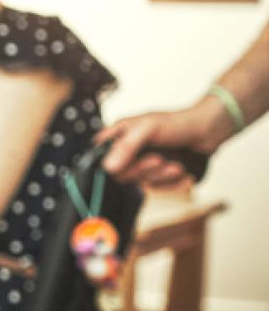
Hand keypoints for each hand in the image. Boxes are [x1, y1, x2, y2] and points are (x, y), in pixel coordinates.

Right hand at [98, 99, 232, 186]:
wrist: (210, 131)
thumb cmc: (178, 123)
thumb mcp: (148, 129)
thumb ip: (126, 146)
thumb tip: (107, 167)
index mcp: (119, 136)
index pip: (101, 158)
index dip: (114, 164)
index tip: (131, 160)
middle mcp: (128, 152)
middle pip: (121, 175)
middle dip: (144, 170)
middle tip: (159, 159)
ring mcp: (144, 165)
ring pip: (142, 183)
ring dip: (163, 175)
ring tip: (175, 163)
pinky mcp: (160, 176)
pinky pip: (160, 188)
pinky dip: (173, 181)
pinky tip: (181, 168)